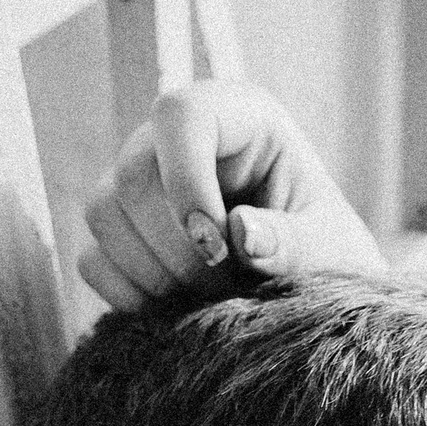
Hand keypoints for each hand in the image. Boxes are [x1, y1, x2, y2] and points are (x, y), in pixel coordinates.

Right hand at [80, 83, 386, 311]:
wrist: (317, 296)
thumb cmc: (331, 258)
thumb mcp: (333, 251)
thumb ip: (295, 242)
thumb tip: (242, 233)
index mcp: (238, 119)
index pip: (179, 114)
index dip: (185, 179)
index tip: (217, 247)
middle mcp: (177, 140)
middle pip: (132, 175)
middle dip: (176, 248)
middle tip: (226, 287)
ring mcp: (142, 183)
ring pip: (103, 213)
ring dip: (152, 273)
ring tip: (209, 300)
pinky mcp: (124, 233)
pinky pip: (94, 258)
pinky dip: (128, 294)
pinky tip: (176, 311)